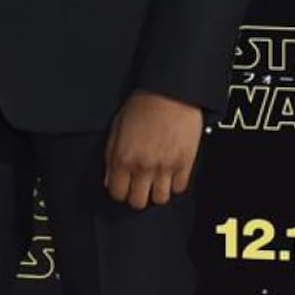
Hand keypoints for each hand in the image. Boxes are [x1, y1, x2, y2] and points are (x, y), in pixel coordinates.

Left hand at [103, 90, 203, 209]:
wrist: (171, 92)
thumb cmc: (143, 105)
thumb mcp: (116, 128)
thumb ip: (111, 157)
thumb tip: (109, 179)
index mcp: (123, 157)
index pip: (117, 193)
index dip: (119, 191)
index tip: (123, 186)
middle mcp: (143, 166)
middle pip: (138, 202)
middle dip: (137, 195)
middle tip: (139, 185)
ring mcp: (165, 167)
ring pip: (160, 199)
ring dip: (156, 192)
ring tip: (155, 180)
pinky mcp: (185, 163)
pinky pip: (179, 188)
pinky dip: (174, 184)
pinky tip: (170, 173)